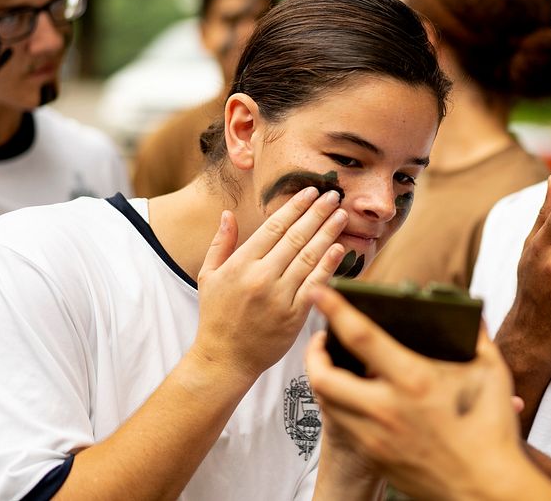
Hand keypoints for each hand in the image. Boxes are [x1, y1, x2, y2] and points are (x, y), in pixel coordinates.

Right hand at [193, 187, 346, 380]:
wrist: (225, 359)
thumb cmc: (216, 316)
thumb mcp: (209, 276)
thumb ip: (221, 244)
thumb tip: (228, 214)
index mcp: (240, 265)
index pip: (273, 227)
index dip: (294, 207)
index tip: (310, 192)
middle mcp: (261, 277)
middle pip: (295, 237)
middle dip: (317, 213)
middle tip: (334, 196)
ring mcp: (279, 297)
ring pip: (308, 257)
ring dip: (328, 233)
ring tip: (341, 216)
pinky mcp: (294, 317)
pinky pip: (315, 285)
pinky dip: (328, 265)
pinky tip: (340, 249)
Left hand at [307, 287, 550, 500]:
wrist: (486, 490)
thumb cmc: (492, 432)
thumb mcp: (492, 373)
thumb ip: (477, 337)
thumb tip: (470, 315)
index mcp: (414, 381)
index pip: (361, 338)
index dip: (335, 311)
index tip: (320, 292)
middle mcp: (386, 410)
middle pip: (323, 377)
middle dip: (313, 353)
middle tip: (321, 340)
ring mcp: (376, 437)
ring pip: (326, 403)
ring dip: (322, 379)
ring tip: (331, 365)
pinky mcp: (375, 457)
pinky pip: (342, 426)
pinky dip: (338, 405)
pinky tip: (352, 396)